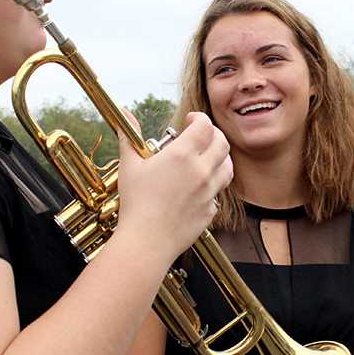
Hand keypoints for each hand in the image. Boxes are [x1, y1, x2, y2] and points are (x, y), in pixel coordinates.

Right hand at [116, 112, 231, 261]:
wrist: (147, 241)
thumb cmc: (136, 203)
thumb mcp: (130, 165)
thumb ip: (129, 136)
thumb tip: (125, 113)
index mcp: (182, 155)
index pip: (205, 125)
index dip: (199, 118)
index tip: (190, 120)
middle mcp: (201, 171)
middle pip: (222, 143)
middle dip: (213, 135)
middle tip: (200, 136)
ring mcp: (209, 192)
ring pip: (228, 167)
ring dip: (219, 158)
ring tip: (206, 158)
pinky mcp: (210, 210)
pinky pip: (218, 193)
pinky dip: (212, 185)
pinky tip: (198, 187)